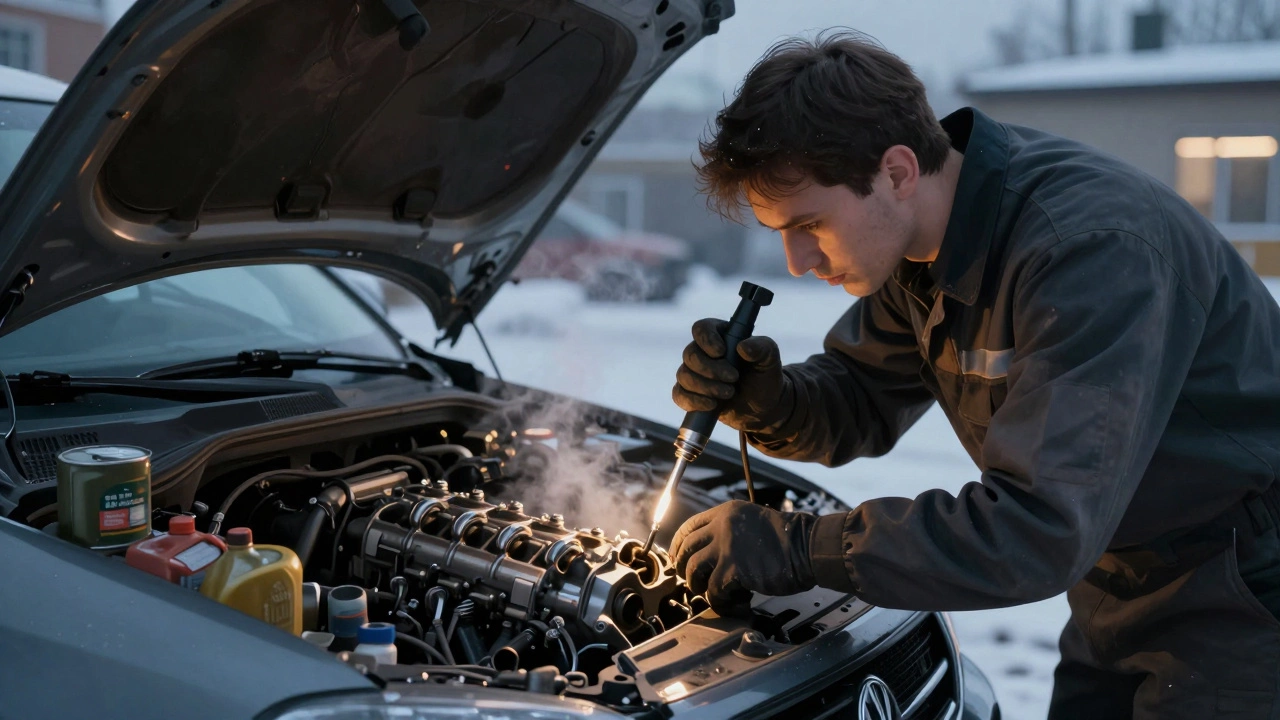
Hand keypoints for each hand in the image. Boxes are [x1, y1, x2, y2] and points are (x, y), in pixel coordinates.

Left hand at [669, 500, 817, 614]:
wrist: (807, 548)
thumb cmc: (788, 540)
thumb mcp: (753, 523)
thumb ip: (731, 531)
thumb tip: (711, 552)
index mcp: (726, 513)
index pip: (689, 526)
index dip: (678, 545)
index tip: (677, 559)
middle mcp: (722, 526)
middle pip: (686, 549)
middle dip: (684, 569)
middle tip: (692, 582)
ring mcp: (726, 547)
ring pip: (694, 571)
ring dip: (700, 587)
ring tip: (714, 593)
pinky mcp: (733, 570)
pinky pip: (713, 592)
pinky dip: (721, 602)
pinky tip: (736, 602)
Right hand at [672, 318, 789, 432]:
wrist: (763, 407)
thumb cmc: (765, 377)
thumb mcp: (770, 359)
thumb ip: (762, 348)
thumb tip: (742, 347)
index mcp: (720, 336)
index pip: (701, 328)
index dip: (707, 339)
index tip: (721, 352)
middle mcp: (703, 352)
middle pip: (690, 354)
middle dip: (711, 369)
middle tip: (734, 378)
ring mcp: (695, 374)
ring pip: (684, 375)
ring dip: (707, 387)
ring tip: (729, 393)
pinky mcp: (691, 394)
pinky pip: (679, 395)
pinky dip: (694, 401)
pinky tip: (712, 404)